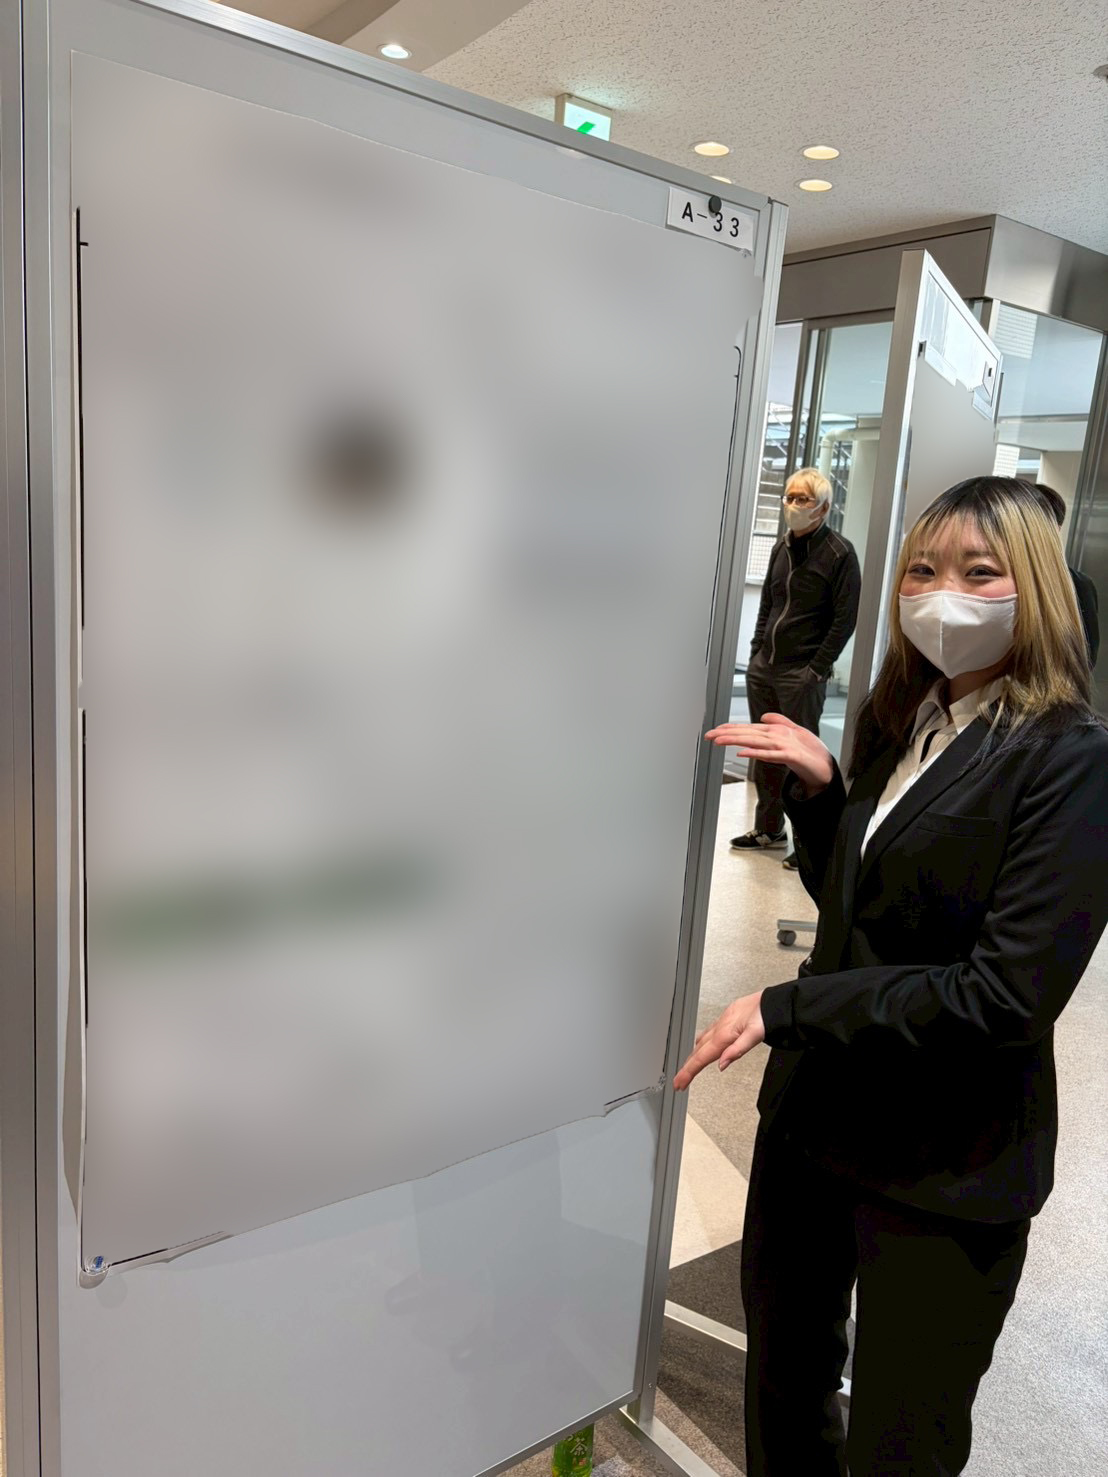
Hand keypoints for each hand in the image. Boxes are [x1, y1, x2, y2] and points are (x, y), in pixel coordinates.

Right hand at [674, 992, 764, 1089]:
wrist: (772, 1001)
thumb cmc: (766, 1015)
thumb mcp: (755, 1034)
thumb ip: (737, 1050)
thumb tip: (721, 1064)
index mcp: (724, 1036)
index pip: (702, 1058)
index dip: (689, 1072)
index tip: (679, 1084)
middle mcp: (719, 1029)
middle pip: (697, 1052)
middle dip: (687, 1068)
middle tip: (678, 1082)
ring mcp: (721, 1023)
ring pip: (701, 1042)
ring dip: (693, 1056)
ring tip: (688, 1067)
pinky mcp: (726, 1019)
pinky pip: (708, 1032)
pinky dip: (701, 1043)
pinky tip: (702, 1043)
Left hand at [704, 713, 832, 795]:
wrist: (826, 766)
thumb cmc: (810, 751)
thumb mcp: (794, 733)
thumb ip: (779, 722)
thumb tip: (763, 717)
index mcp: (776, 731)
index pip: (748, 728)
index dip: (730, 728)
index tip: (715, 731)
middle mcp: (778, 735)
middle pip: (747, 733)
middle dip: (727, 734)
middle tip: (709, 735)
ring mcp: (784, 745)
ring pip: (755, 741)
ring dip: (736, 740)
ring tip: (720, 741)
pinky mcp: (791, 756)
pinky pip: (770, 755)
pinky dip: (757, 753)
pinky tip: (743, 753)